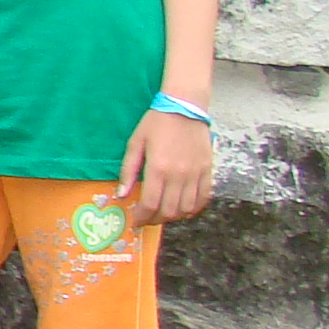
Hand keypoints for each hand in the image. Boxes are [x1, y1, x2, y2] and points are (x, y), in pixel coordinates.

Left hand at [119, 109, 213, 225]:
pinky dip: (193, 208)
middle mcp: (179, 175)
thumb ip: (128, 171)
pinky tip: (183, 209)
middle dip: (155, 220)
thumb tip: (121, 195)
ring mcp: (196, 174)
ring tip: (162, 214)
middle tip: (146, 219)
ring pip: (186, 208)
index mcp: (159, 168)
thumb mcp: (135, 143)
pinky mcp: (207, 170)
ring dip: (173, 216)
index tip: (135, 221)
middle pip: (169, 211)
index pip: (150, 204)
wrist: (185, 107)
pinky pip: (203, 198)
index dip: (142, 217)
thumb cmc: (156, 123)